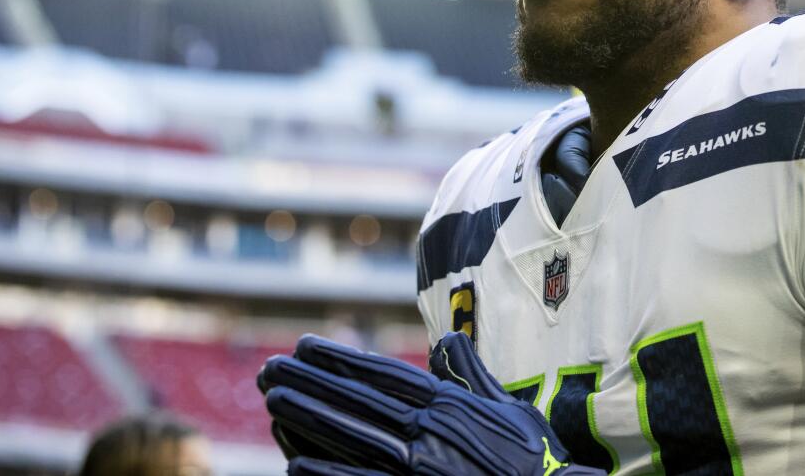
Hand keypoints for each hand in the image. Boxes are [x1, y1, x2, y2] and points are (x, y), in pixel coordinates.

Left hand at [258, 332, 604, 475]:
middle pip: (357, 401)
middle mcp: (429, 432)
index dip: (342, 359)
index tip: (307, 346)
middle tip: (270, 368)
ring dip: (309, 417)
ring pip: (352, 437)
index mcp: (448, 405)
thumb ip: (472, 374)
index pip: (383, 374)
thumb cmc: (534, 458)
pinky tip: (295, 464)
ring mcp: (419, 469)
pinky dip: (329, 474)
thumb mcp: (508, 406)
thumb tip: (447, 341)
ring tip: (272, 400)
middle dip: (311, 382)